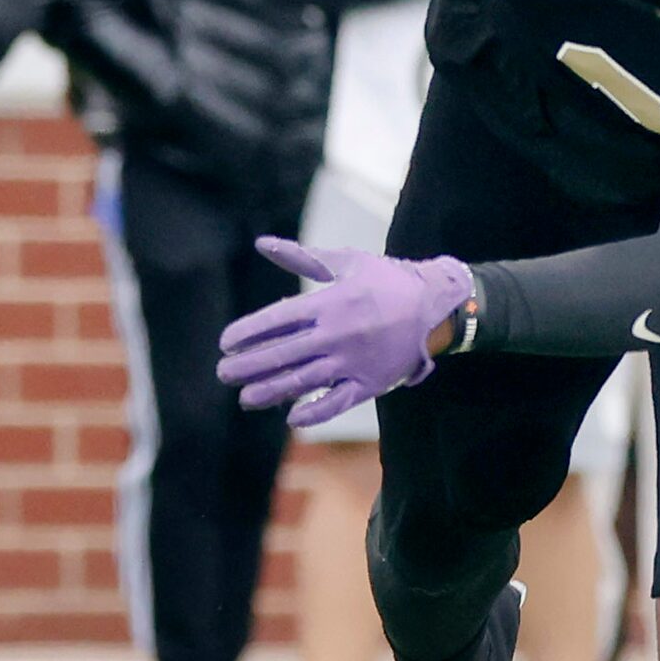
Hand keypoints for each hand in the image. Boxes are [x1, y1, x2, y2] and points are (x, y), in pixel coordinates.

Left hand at [216, 237, 473, 429]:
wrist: (435, 305)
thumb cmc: (387, 279)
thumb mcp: (346, 261)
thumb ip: (301, 256)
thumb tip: (262, 243)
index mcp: (329, 303)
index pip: (278, 320)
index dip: (248, 332)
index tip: (226, 343)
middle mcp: (337, 334)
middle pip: (283, 353)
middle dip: (249, 365)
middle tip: (224, 373)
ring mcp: (353, 362)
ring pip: (304, 381)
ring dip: (270, 391)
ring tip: (245, 397)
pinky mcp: (369, 384)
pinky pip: (337, 402)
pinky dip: (315, 411)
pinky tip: (291, 417)